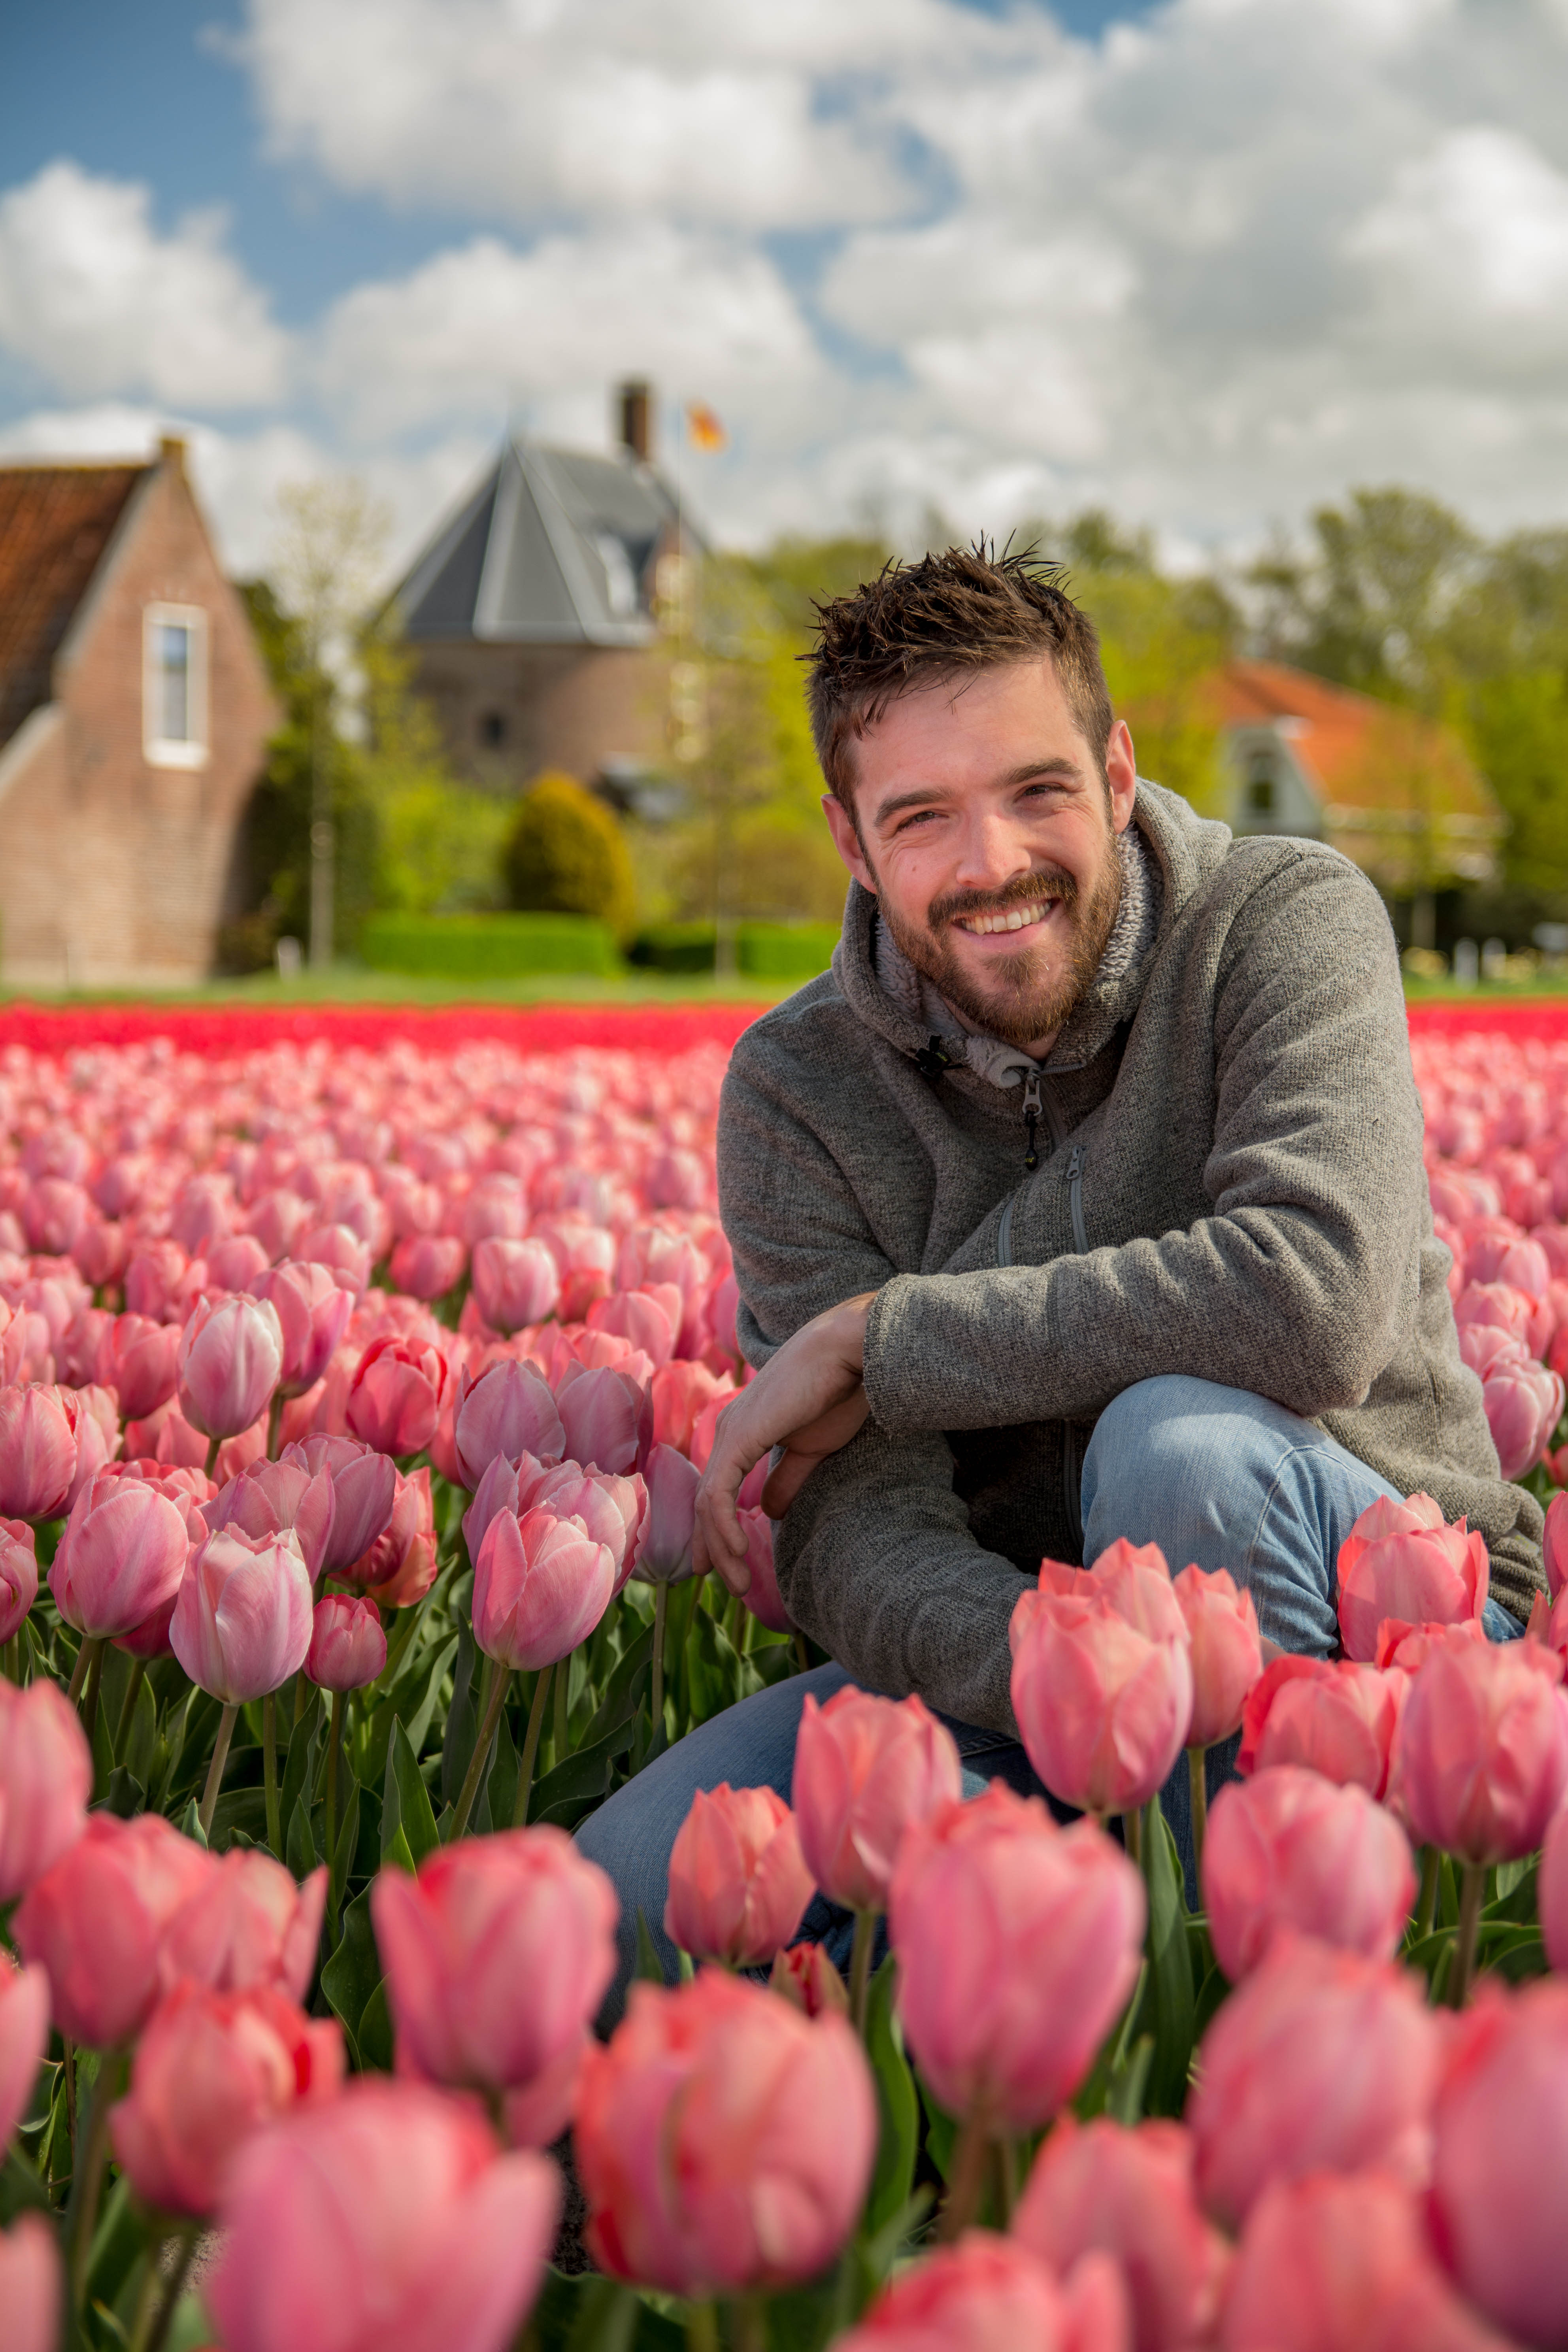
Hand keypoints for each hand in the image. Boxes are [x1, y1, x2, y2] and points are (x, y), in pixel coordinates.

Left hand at [693, 1294, 874, 1596]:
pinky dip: (723, 1529)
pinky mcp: (739, 1438)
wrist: (849, 1351)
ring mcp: (729, 1433)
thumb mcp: (811, 1448)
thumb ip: (787, 1479)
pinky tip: (737, 1552)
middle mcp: (727, 1431)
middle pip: (706, 1501)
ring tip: (737, 1583)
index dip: (715, 1531)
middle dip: (713, 1548)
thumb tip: (769, 1512)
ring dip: (720, 1548)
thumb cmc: (837, 1392)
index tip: (723, 1563)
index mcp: (742, 1432)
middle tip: (730, 1585)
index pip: (716, 1489)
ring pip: (707, 1504)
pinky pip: (717, 1495)